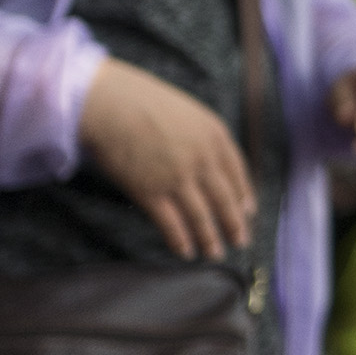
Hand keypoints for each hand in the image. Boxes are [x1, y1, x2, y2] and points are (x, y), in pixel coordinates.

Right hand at [79, 60, 254, 259]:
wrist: (107, 103)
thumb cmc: (140, 100)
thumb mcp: (185, 111)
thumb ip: (200, 136)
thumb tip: (207, 162)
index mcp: (214, 134)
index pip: (238, 173)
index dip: (244, 195)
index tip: (247, 212)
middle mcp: (202, 158)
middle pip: (225, 199)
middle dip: (234, 224)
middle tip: (240, 241)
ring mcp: (177, 177)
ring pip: (202, 217)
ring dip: (211, 239)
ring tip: (215, 253)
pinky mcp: (151, 192)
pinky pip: (172, 224)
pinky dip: (181, 241)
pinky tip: (186, 252)